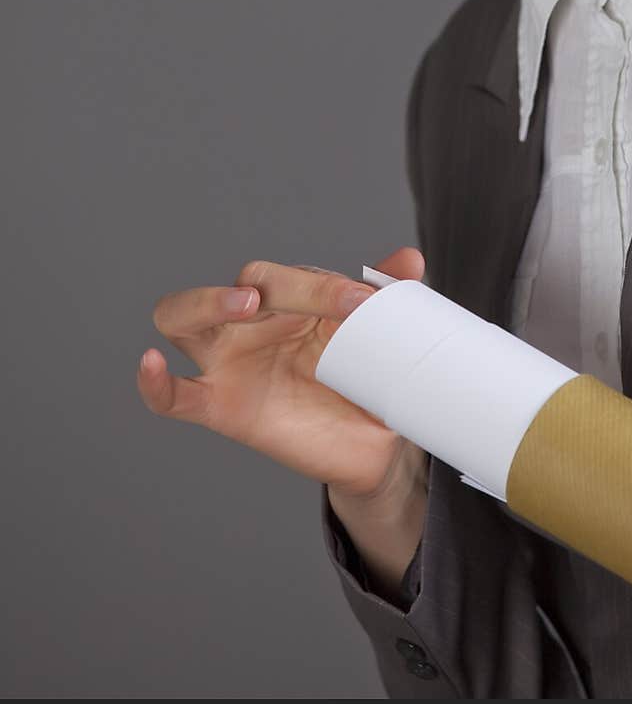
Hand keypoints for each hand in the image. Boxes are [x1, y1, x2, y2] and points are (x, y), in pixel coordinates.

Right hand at [137, 246, 425, 499]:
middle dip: (257, 283)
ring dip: (203, 303)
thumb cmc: (366, 377)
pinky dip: (154, 382)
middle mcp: (252, 321)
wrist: (373, 443)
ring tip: (240, 303)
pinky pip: (173, 396)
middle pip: (234, 284)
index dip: (321, 287)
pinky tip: (150, 365)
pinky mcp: (218, 406)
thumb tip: (410, 260)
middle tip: (278, 295)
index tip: (361, 304)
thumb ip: (388, 298)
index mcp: (291, 297)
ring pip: (181, 318)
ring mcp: (228, 361)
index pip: (288, 277)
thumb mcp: (381, 338)